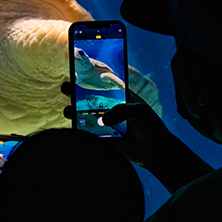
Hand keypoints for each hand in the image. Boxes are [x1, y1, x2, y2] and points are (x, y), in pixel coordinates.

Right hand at [61, 82, 211, 191]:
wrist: (154, 152)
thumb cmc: (150, 127)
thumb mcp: (138, 111)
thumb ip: (121, 111)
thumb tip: (101, 120)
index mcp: (118, 96)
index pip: (101, 83)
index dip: (89, 76)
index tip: (77, 70)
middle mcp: (107, 107)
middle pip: (87, 97)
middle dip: (74, 91)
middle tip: (66, 87)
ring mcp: (102, 122)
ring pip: (82, 114)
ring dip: (72, 111)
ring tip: (69, 111)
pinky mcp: (100, 137)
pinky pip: (85, 132)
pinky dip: (77, 129)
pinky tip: (73, 126)